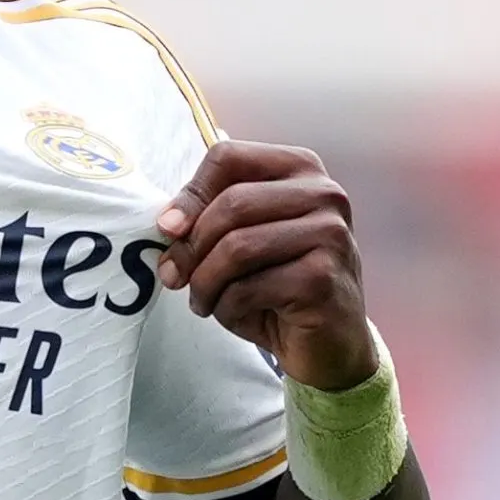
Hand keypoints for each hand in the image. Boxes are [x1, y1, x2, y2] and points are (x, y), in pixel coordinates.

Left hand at [154, 141, 374, 390]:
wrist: (331, 342)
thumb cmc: (280, 285)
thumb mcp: (243, 240)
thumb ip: (209, 219)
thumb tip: (168, 224)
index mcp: (300, 168)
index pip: (228, 157)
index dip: (190, 194)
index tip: (168, 228)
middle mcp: (323, 194)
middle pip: (232, 203)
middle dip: (191, 246)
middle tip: (174, 276)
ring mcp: (329, 234)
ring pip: (237, 247)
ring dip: (205, 282)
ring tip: (203, 301)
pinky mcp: (323, 278)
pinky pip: (249, 288)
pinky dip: (227, 307)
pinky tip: (234, 314)